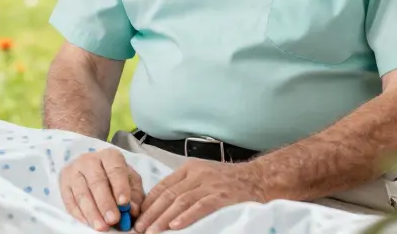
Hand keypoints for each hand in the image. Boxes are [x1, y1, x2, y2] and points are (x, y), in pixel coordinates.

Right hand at [60, 149, 143, 230]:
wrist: (93, 170)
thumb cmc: (116, 178)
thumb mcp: (131, 182)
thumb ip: (135, 195)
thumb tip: (132, 209)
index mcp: (110, 156)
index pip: (115, 169)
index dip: (120, 186)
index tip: (124, 203)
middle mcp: (90, 160)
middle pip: (96, 181)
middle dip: (105, 203)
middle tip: (113, 220)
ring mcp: (74, 170)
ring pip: (81, 192)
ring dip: (92, 212)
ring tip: (101, 227)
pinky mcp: (63, 182)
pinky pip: (69, 200)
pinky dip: (79, 214)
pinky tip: (87, 223)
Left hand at [134, 159, 266, 231]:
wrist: (258, 179)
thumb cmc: (228, 182)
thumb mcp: (202, 177)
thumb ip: (184, 187)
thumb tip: (160, 207)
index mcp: (189, 169)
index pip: (162, 187)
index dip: (148, 203)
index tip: (137, 217)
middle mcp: (197, 175)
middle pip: (168, 195)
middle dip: (151, 214)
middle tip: (139, 229)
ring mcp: (210, 184)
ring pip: (181, 201)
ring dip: (164, 218)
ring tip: (152, 232)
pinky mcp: (223, 196)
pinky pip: (201, 206)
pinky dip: (187, 217)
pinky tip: (176, 226)